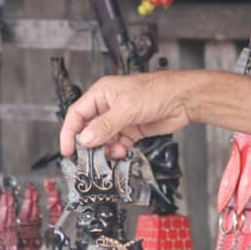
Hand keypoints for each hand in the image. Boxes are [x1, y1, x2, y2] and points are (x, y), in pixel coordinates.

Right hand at [58, 72, 192, 158]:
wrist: (183, 99)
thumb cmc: (158, 91)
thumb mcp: (127, 108)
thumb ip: (105, 125)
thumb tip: (85, 139)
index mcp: (102, 94)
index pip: (77, 114)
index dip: (69, 132)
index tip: (68, 150)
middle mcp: (108, 106)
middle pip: (89, 129)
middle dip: (89, 144)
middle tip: (89, 158)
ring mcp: (121, 118)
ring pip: (104, 139)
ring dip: (105, 149)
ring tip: (111, 154)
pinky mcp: (132, 129)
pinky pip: (118, 143)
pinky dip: (118, 150)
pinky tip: (123, 152)